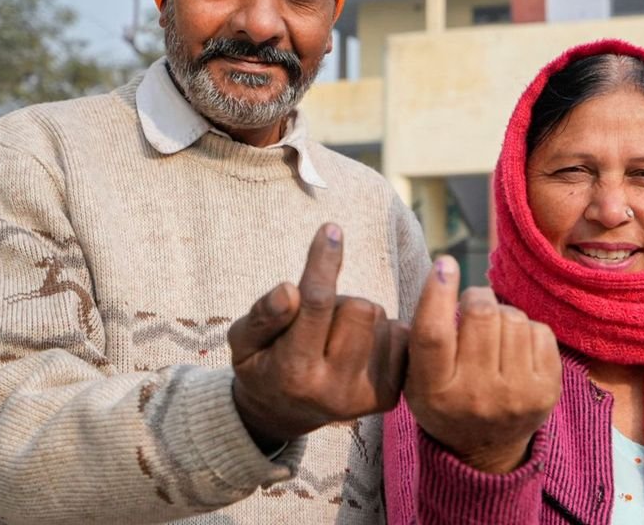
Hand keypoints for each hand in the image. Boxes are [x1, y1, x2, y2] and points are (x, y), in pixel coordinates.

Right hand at [227, 223, 408, 449]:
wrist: (284, 414)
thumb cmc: (261, 365)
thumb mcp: (243, 341)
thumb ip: (261, 316)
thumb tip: (290, 290)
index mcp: (293, 372)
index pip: (316, 305)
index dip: (323, 262)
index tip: (331, 230)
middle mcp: (334, 390)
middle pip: (360, 307)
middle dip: (341, 300)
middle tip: (320, 319)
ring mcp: (365, 397)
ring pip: (381, 319)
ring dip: (360, 316)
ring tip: (335, 337)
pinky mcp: (389, 397)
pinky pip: (401, 337)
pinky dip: (381, 332)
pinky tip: (358, 349)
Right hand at [404, 257, 561, 473]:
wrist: (486, 449)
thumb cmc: (446, 399)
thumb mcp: (416, 377)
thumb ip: (419, 335)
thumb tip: (442, 272)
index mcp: (434, 391)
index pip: (434, 334)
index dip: (437, 293)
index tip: (444, 264)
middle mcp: (475, 396)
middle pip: (480, 314)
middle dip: (476, 297)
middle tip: (472, 304)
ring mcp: (516, 395)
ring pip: (512, 317)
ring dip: (501, 314)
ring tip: (492, 334)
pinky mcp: (547, 391)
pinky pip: (539, 330)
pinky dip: (525, 329)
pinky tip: (514, 347)